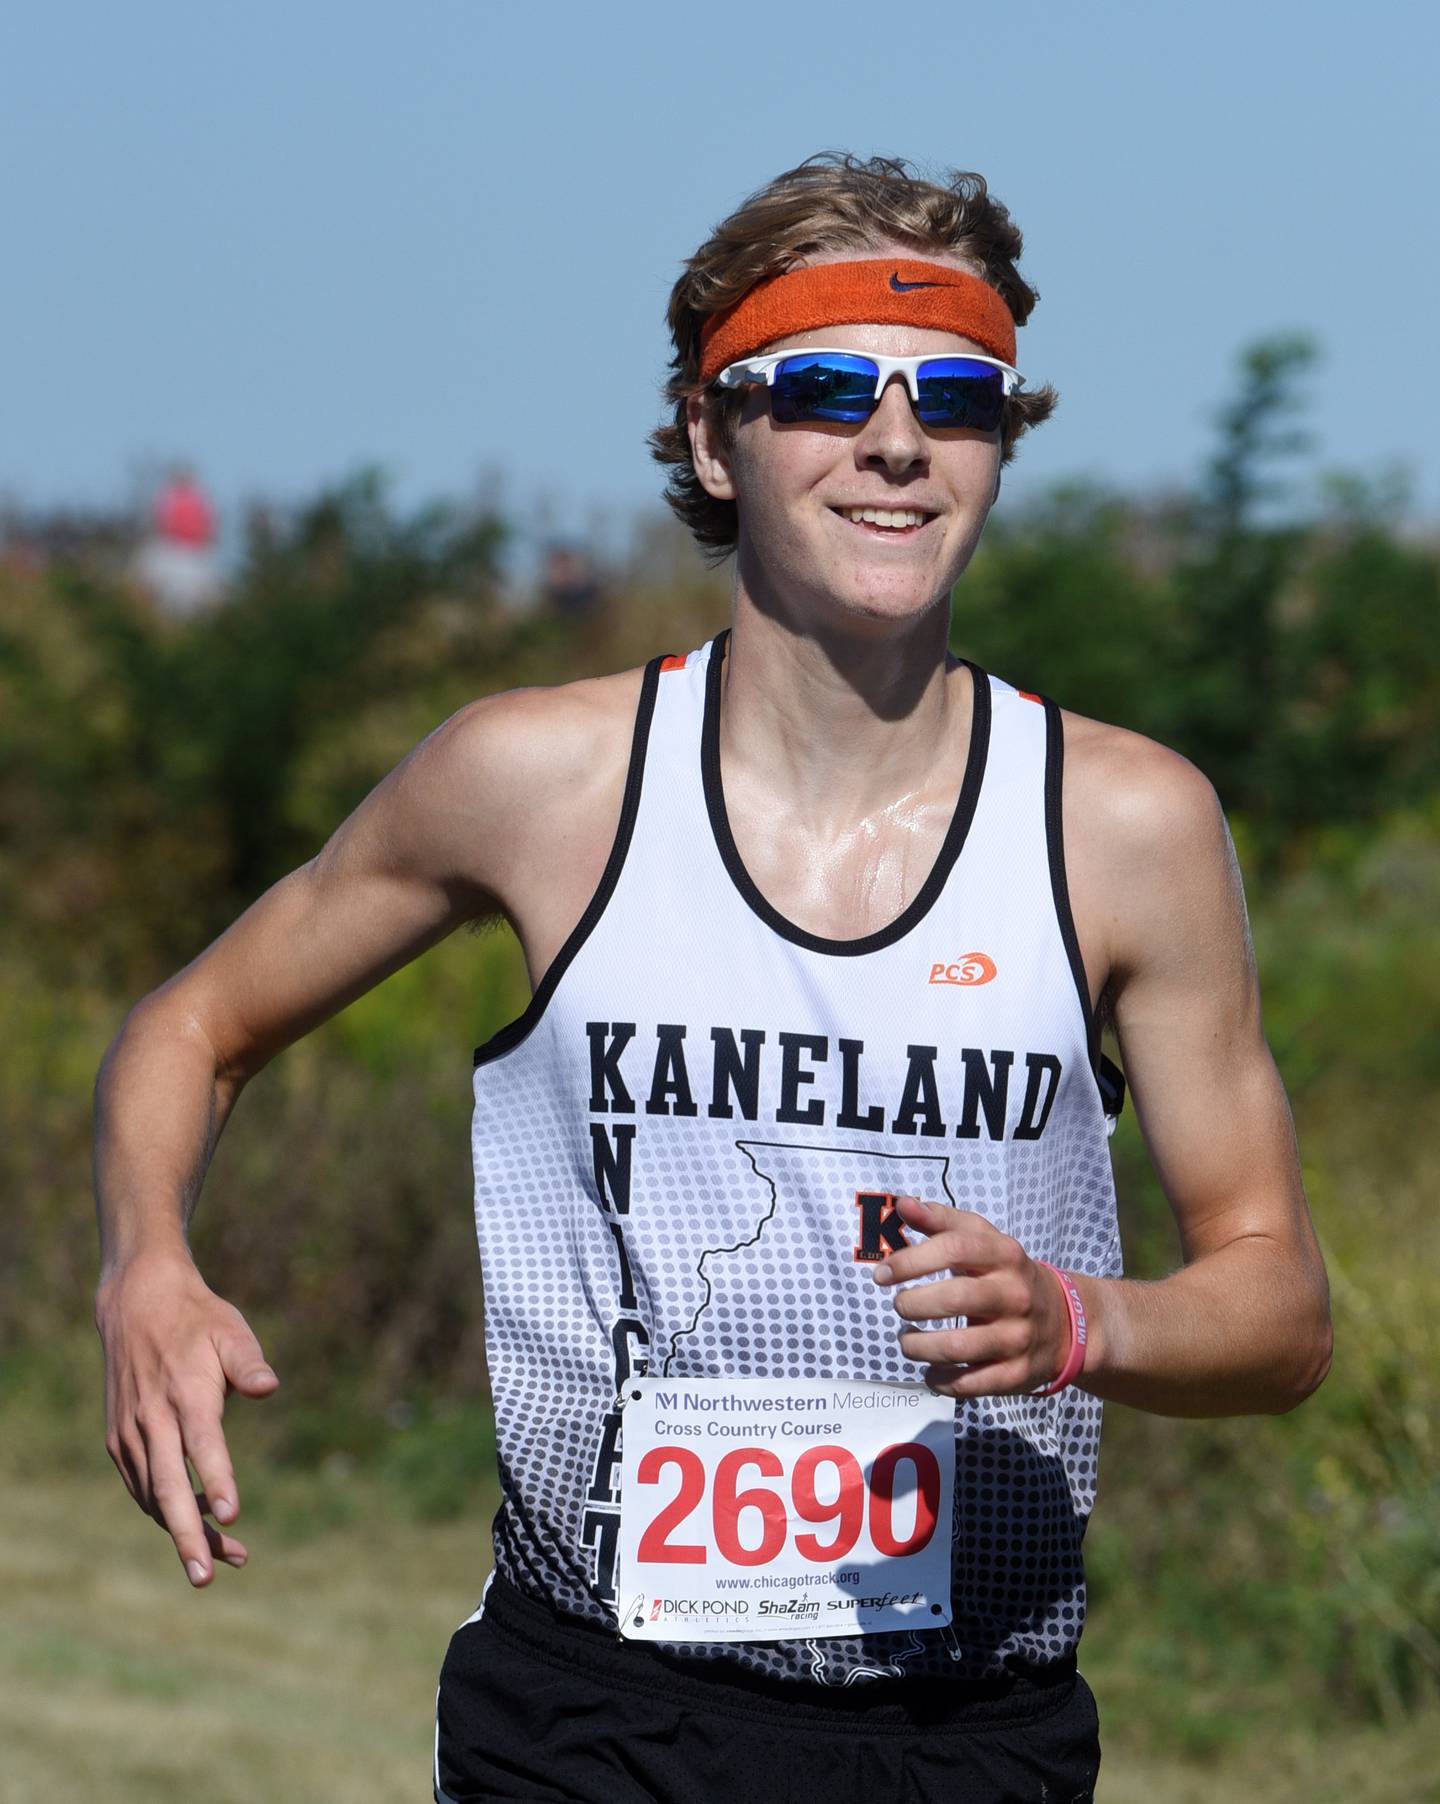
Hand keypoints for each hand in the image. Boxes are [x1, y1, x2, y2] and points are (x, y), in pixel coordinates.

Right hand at [95, 1248, 279, 1585]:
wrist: (137, 1305)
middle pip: (167, 1488)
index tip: (231, 1515)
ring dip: (183, 1531)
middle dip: (188, 1535)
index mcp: (186, 1393)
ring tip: (221, 1562)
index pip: (203, 1444)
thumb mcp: (230, 1330)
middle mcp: (153, 1418)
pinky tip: (194, 1524)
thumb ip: (249, 1362)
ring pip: (153, 1497)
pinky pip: (141, 1487)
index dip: (216, 1480)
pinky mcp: (119, 1441)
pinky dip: (163, 1512)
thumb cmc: (198, 1320)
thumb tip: (270, 1387)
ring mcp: (131, 1433)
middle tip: (207, 1576)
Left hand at [872, 1196, 1069, 1396]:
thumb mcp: (984, 1241)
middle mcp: (1015, 1295)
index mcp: (1005, 1255)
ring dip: (918, 1347)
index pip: (954, 1248)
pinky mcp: (1017, 1374)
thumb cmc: (1007, 1275)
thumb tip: (903, 1204)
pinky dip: (940, 1379)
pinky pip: (970, 1384)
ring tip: (908, 1340)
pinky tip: (930, 1370)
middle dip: (912, 1305)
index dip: (911, 1260)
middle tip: (900, 1306)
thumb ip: (942, 1222)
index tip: (882, 1274)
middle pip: (954, 1299)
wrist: (1066, 1322)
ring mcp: (1018, 1337)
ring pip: (958, 1347)